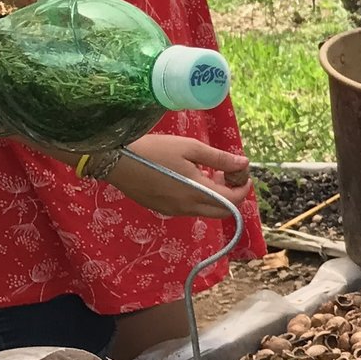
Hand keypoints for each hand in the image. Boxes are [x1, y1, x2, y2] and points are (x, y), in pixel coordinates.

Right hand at [106, 135, 253, 217]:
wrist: (116, 161)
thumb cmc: (155, 150)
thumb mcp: (191, 148)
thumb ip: (219, 159)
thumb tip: (244, 164)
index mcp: (198, 193)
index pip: (233, 200)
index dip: (243, 187)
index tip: (242, 172)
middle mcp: (188, 208)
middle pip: (222, 211)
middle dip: (233, 195)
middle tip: (228, 174)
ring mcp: (174, 211)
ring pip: (206, 211)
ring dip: (216, 196)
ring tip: (209, 172)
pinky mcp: (162, 209)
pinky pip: (190, 209)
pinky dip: (199, 198)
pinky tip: (191, 179)